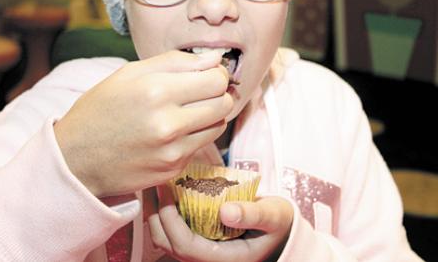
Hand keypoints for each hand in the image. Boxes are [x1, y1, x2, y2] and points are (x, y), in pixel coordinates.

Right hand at [54, 50, 232, 196]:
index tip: (205, 74)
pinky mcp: (174, 169)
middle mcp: (168, 123)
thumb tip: (214, 59)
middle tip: (200, 92)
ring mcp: (172, 150)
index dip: (215, 73)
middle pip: (224, 102)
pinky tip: (174, 132)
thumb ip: (175, 62)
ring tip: (186, 111)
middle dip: (218, 93)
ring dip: (210, 115)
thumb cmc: (100, 110)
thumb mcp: (129, 74)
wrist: (75, 160)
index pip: (216, 79)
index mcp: (155, 91)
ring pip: (219, 125)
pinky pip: (202, 145)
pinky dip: (195, 135)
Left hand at [148, 185, 293, 261]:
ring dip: (155, 214)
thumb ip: (254, 214)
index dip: (169, 219)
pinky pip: (172, 232)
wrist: (283, 233)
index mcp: (223, 259)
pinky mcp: (199, 242)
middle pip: (167, 244)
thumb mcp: (274, 216)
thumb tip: (225, 211)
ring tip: (154, 187)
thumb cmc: (280, 224)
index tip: (166, 190)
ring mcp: (201, 253)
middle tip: (153, 183)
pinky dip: (164, 215)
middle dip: (154, 214)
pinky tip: (165, 193)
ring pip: (165, 240)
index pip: (185, 245)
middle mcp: (207, 260)